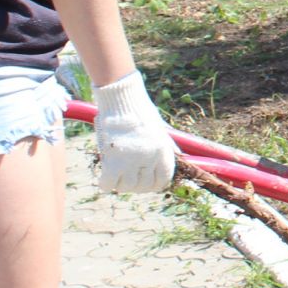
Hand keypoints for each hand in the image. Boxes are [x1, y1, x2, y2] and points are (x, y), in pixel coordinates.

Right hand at [92, 70, 176, 192]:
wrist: (121, 100)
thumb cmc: (140, 111)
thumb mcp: (160, 128)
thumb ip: (168, 145)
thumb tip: (182, 157)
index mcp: (163, 151)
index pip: (163, 180)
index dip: (155, 184)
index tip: (146, 182)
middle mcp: (150, 158)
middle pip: (144, 186)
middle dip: (136, 184)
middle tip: (128, 177)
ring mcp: (131, 161)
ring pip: (127, 187)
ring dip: (121, 184)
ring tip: (117, 174)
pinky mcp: (112, 162)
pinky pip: (109, 184)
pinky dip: (106, 183)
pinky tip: (105, 177)